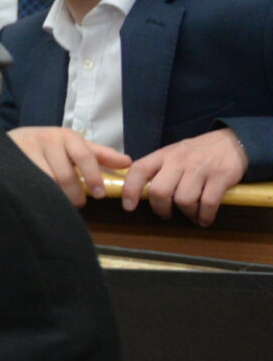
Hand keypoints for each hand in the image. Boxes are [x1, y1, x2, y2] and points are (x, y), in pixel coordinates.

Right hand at [8, 126, 130, 206]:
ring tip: (60, 202)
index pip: (84, 156)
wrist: (11, 140)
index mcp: (66, 136)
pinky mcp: (13, 161)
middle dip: (74, 193)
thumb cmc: (49, 145)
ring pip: (47, 181)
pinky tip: (43, 198)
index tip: (99, 194)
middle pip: (65, 174)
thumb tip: (127, 163)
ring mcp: (27, 150)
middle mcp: (47, 140)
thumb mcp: (73, 145)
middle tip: (79, 203)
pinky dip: (39, 193)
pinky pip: (29, 182)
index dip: (93, 176)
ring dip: (57, 195)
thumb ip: (99, 154)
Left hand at [122, 127, 249, 224]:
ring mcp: (200, 168)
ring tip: (191, 215)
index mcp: (164, 155)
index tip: (128, 207)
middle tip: (166, 214)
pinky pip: (208, 203)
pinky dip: (205, 216)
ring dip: (186, 214)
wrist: (232, 142)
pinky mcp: (221, 176)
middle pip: (159, 190)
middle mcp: (179, 161)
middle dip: (160, 209)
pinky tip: (204, 219)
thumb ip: (158, 169)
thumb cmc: (198, 153)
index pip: (139, 170)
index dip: (130, 190)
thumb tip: (140, 192)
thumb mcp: (174, 153)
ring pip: (183, 200)